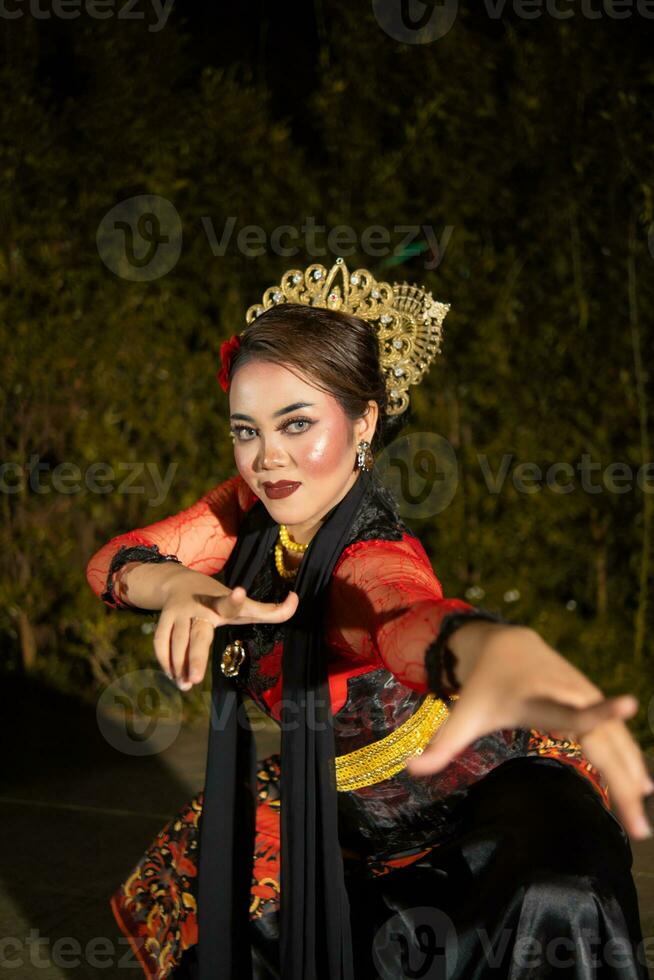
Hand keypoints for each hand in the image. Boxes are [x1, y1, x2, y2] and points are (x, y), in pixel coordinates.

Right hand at [154, 584, 298, 690]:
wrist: (179, 581)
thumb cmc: (221, 600)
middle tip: (195, 680)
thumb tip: (296, 600)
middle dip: (195, 656)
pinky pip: (161, 643)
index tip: (240, 591)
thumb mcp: (244, 606)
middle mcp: (199, 607)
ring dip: (179, 666)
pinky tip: (174, 678)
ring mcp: (179, 613)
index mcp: (222, 603)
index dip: (236, 600)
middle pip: (198, 635)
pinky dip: (166, 662)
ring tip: (186, 685)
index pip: (231, 603)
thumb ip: (270, 610)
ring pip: (176, 642)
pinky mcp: (163, 619)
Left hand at [406, 625, 653, 841]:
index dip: (597, 710)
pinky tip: (639, 787)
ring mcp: (584, 695)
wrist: (506, 644)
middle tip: (639, 827)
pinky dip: (629, 759)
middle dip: (623, 779)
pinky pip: (616, 734)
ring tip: (639, 820)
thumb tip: (410, 770)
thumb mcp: (462, 713)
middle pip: (603, 739)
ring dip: (631, 776)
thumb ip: (441, 744)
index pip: (568, 710)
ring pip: (616, 739)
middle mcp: (568, 695)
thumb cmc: (484, 687)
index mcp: (536, 700)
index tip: (629, 703)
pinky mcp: (592, 698)